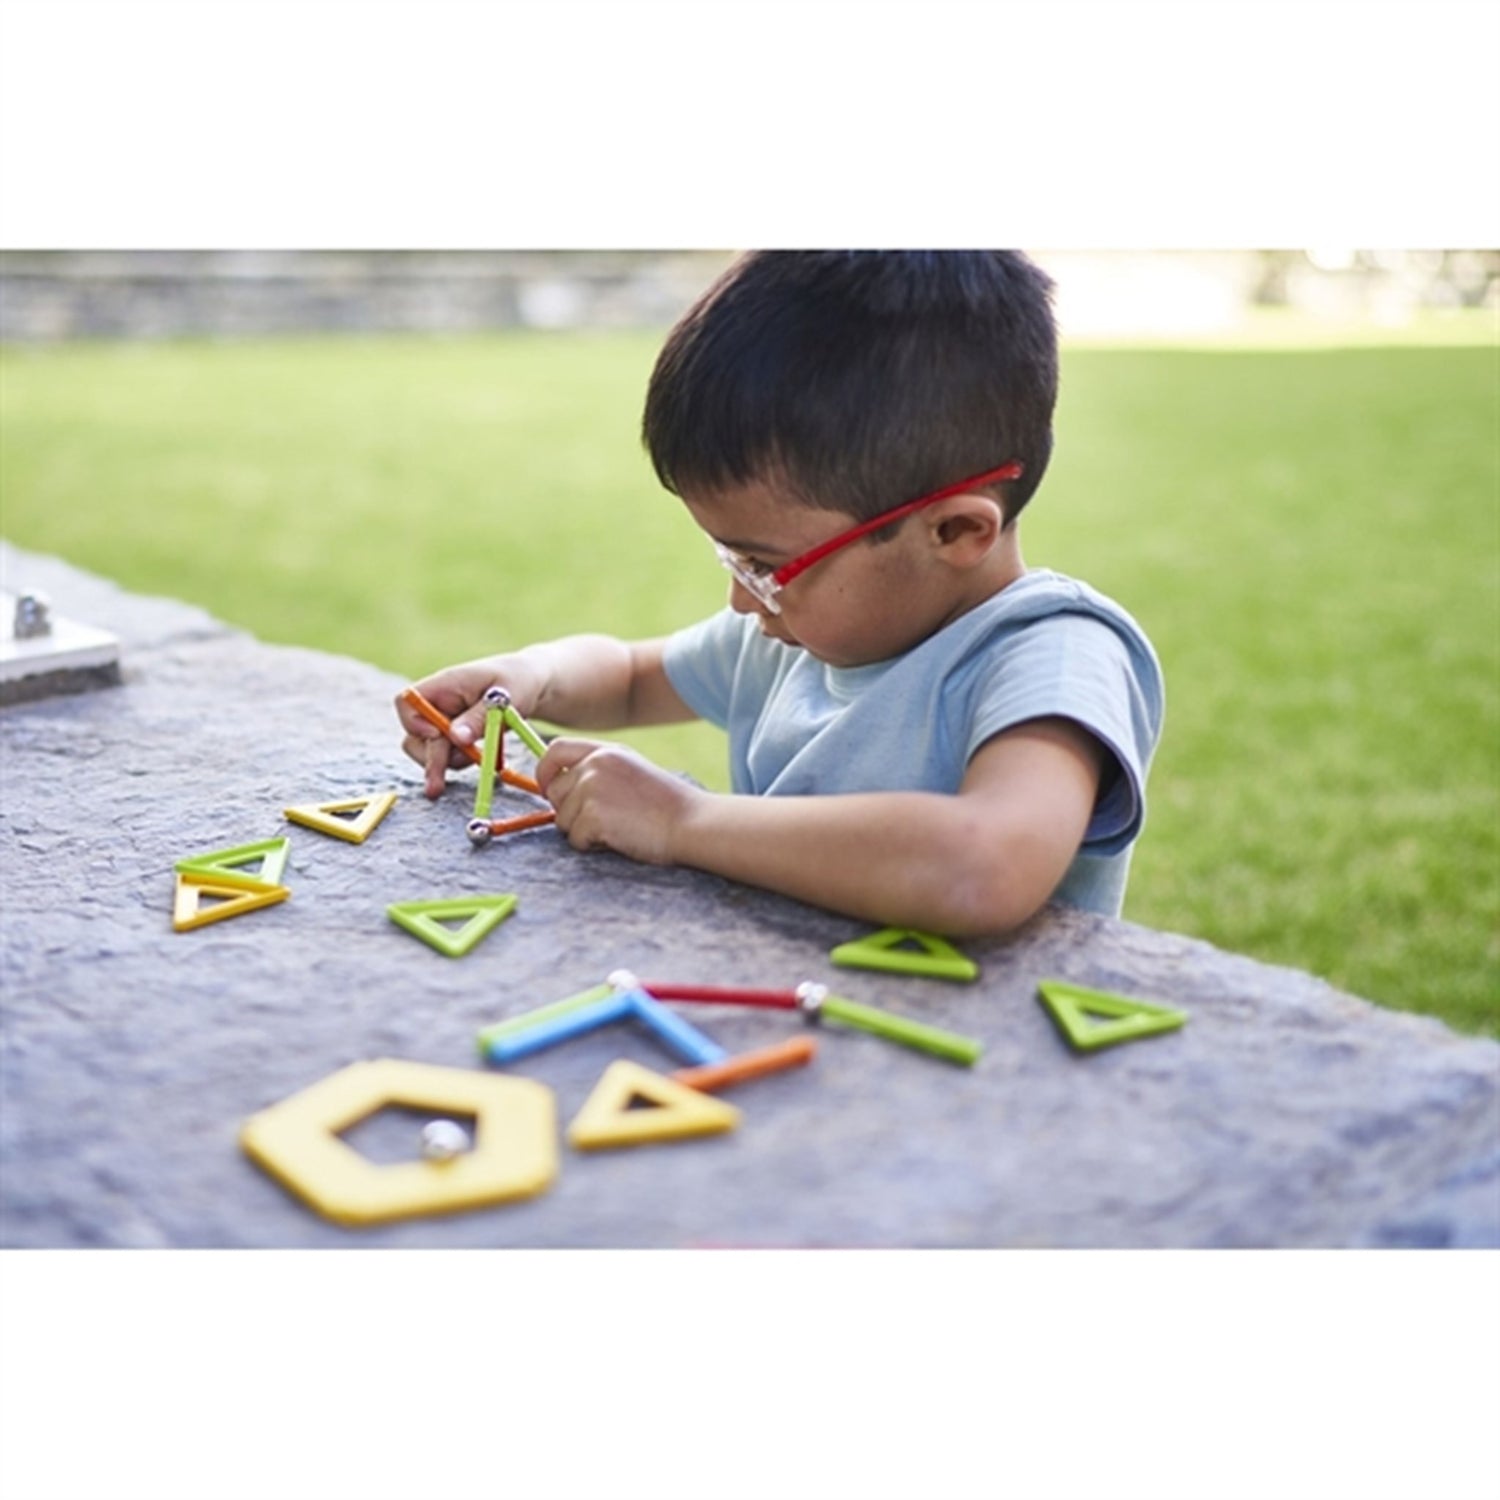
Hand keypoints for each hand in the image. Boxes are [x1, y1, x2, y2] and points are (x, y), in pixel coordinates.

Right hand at [394, 655, 542, 798]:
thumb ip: (479, 717)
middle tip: (436, 788)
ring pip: (429, 751)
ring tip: (479, 759)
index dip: (413, 722)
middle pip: (414, 735)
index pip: (406, 702)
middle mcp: (438, 705)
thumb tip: (456, 738)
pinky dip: (462, 763)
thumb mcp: (504, 698)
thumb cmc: (517, 682)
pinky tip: (484, 758)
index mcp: (444, 685)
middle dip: (430, 760)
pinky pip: (448, 757)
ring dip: (448, 763)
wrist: (530, 685)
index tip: (436, 735)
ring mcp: (445, 722)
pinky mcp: (455, 737)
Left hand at [536, 737, 701, 865]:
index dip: (544, 772)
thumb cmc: (667, 805)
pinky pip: (575, 839)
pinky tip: (620, 838)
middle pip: (554, 791)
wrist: (691, 823)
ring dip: (583, 831)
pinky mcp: (593, 816)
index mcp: (605, 751)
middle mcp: (594, 765)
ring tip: (618, 827)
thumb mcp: (632, 770)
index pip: (555, 750)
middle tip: (600, 820)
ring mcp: (592, 789)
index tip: (547, 789)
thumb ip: (599, 770)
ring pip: (562, 819)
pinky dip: (593, 846)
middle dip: (568, 811)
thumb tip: (561, 787)